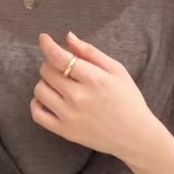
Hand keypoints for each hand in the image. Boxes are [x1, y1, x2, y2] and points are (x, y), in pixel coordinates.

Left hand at [31, 31, 161, 164]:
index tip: (44, 38)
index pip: (59, 57)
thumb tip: (68, 37)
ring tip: (59, 85)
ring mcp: (70, 116)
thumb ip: (91, 52)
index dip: (48, 45)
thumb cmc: (128, 100)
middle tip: (63, 69)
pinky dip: (37, 103)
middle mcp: (78, 97)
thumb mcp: (117, 70)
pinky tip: (48, 100)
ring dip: (45, 83)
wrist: (135, 136)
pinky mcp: (65, 132)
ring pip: (40, 90)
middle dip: (52, 65)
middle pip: (47, 71)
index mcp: (94, 79)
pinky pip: (37, 114)